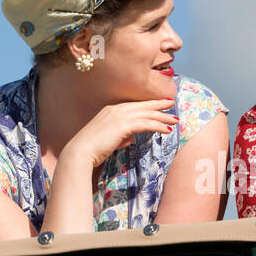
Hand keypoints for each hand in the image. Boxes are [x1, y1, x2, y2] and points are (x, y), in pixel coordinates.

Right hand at [61, 98, 178, 168]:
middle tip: (171, 104)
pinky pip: (146, 124)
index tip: (159, 104)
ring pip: (147, 114)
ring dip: (163, 117)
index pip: (134, 105)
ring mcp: (120, 116)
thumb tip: (130, 138)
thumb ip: (121, 136)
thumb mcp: (109, 139)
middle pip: (143, 106)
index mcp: (111, 110)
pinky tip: (167, 130)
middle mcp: (116, 109)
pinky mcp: (123, 125)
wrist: (81, 152)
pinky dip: (158, 126)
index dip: (148, 105)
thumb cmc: (92, 148)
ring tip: (175, 120)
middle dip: (159, 105)